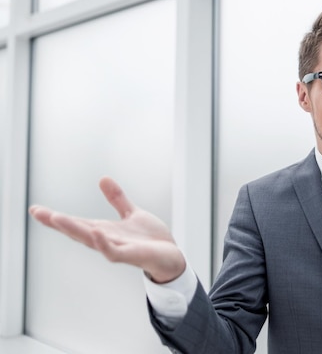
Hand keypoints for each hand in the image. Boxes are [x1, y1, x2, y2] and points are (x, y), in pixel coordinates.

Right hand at [29, 176, 185, 283]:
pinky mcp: (130, 255)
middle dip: (57, 222)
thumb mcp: (132, 213)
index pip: (76, 222)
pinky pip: (113, 251)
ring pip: (91, 240)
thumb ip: (117, 199)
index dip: (56, 217)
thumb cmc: (150, 240)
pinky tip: (95, 232)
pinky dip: (103, 243)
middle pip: (77, 231)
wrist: (171, 257)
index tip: (35, 210)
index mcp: (104, 230)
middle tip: (38, 213)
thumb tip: (103, 179)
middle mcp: (106, 240)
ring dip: (74, 230)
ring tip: (57, 218)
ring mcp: (117, 248)